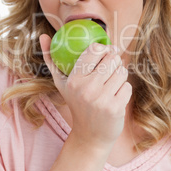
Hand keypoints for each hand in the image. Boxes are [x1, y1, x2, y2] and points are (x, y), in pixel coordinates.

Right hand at [40, 34, 131, 150]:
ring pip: (122, 71)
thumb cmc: (76, 102)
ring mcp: (101, 99)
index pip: (95, 50)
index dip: (104, 48)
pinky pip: (127, 86)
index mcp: (74, 79)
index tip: (106, 52)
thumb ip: (51, 59)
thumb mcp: (61, 82)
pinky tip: (115, 96)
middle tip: (110, 68)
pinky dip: (123, 90)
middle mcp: (87, 88)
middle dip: (114, 61)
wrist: (90, 135)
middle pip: (112, 59)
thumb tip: (43, 35)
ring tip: (111, 83)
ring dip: (119, 75)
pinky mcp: (115, 108)